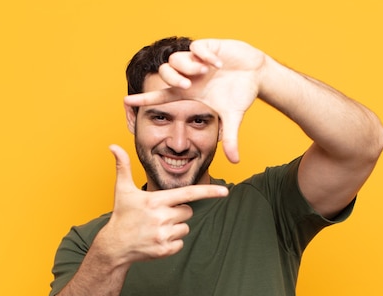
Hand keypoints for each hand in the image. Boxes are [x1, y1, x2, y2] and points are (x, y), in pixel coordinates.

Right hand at [102, 145, 227, 263]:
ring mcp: (163, 235)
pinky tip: (156, 240)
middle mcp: (161, 217)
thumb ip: (123, 167)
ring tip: (155, 228)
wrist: (115, 246)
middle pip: (188, 211)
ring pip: (185, 227)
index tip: (225, 191)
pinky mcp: (165, 250)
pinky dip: (172, 242)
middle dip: (178, 212)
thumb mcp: (122, 190)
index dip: (209, 192)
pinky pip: (181, 243)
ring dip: (174, 227)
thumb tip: (113, 146)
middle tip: (158, 215)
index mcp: (156, 201)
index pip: (188, 194)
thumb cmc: (122, 215)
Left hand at [123, 39, 266, 162]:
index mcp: (189, 92)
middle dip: (174, 79)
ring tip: (206, 72)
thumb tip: (235, 161)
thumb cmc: (240, 93)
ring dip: (188, 66)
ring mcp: (197, 61)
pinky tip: (218, 64)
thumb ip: (230, 138)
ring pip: (176, 58)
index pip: (162, 96)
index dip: (145, 99)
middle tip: (189, 84)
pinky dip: (205, 55)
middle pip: (165, 74)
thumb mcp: (233, 117)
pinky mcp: (208, 46)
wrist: (256, 73)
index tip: (127, 102)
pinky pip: (197, 47)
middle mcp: (189, 76)